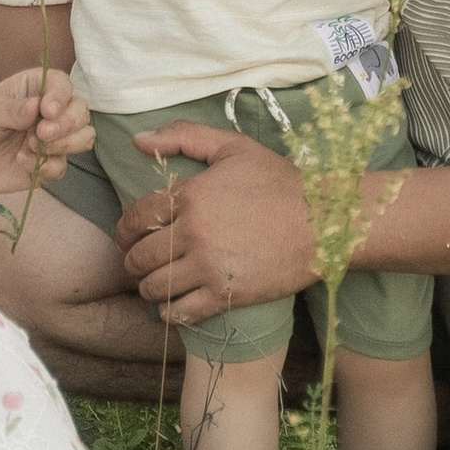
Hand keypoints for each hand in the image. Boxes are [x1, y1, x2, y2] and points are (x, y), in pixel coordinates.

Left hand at [0, 65, 92, 193]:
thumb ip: (12, 109)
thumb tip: (36, 107)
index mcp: (34, 89)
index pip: (63, 85)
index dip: (62, 97)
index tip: (47, 110)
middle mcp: (47, 113)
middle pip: (81, 113)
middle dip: (68, 124)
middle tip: (42, 133)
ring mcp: (49, 140)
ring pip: (82, 139)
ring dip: (65, 145)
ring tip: (33, 147)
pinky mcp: (44, 165)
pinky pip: (61, 167)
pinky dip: (47, 167)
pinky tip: (22, 162)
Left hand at [113, 124, 317, 327]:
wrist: (325, 221)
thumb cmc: (280, 182)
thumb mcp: (234, 148)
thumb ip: (184, 137)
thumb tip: (138, 140)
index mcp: (190, 195)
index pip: (136, 217)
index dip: (124, 230)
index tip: (127, 237)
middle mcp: (193, 232)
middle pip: (139, 257)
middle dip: (133, 262)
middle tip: (141, 263)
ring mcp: (209, 267)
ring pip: (154, 287)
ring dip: (149, 288)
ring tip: (157, 283)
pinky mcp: (226, 295)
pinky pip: (179, 312)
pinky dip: (169, 311)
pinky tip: (174, 304)